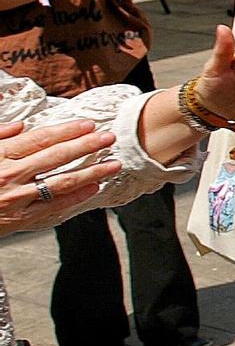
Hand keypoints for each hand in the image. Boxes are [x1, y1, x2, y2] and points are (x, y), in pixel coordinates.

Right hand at [0, 119, 120, 233]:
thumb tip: (22, 124)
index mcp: (0, 156)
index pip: (39, 139)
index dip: (66, 130)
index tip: (88, 124)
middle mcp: (10, 176)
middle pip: (56, 158)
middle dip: (86, 146)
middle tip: (109, 137)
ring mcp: (17, 199)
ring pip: (62, 183)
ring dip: (91, 172)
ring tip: (113, 163)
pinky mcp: (20, 220)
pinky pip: (54, 208)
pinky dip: (76, 198)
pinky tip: (94, 188)